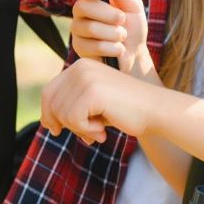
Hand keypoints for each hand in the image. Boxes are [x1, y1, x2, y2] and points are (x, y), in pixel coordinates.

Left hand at [40, 58, 160, 144]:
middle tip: (85, 136)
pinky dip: (86, 131)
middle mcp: (80, 67)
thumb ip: (72, 108)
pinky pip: (73, 119)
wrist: (155, 111)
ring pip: (61, 114)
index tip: (56, 130)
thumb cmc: (126, 111)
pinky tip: (103, 131)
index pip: (49, 91)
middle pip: (51, 103)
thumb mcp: (94, 106)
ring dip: (79, 130)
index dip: (48, 114)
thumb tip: (47, 123)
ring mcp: (86, 77)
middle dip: (64, 124)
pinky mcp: (92, 91)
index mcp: (80, 66)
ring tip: (99, 132)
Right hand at [70, 0, 150, 75]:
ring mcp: (78, 30)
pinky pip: (94, 46)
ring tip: (122, 36)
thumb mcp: (134, 7)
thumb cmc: (133, 27)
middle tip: (122, 19)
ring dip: (113, 32)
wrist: (135, 54)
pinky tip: (118, 49)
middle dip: (107, 13)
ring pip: (89, 27)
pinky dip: (113, 48)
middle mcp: (81, 12)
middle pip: (82, 6)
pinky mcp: (80, 48)